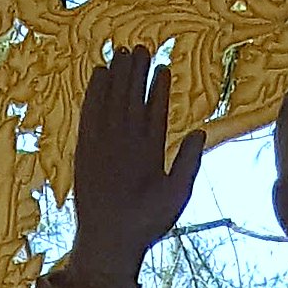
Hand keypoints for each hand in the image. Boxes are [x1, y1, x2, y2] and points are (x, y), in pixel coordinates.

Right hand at [65, 45, 204, 287]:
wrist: (116, 239)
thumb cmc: (149, 223)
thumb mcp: (178, 192)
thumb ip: (188, 163)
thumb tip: (199, 132)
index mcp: (152, 152)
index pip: (156, 113)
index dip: (159, 90)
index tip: (163, 68)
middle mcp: (130, 143)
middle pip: (134, 101)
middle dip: (137, 75)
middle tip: (141, 48)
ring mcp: (109, 143)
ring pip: (114, 102)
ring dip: (119, 78)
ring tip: (124, 52)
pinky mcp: (88, 147)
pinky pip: (92, 114)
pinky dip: (96, 94)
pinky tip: (100, 73)